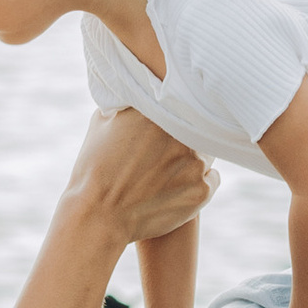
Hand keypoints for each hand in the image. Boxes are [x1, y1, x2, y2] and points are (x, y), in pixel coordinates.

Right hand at [67, 108, 215, 251]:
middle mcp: (182, 134)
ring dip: (194, 158)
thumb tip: (136, 91)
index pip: (182, 103)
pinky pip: (212, 178)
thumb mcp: (102, 122)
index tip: (171, 120)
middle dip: (188, 135)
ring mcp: (195, 163)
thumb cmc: (94, 170)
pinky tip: (180, 187)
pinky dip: (200, 182)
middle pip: (198, 127)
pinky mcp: (201, 190)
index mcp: (159, 112)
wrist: (98, 216)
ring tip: (171, 170)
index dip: (178, 112)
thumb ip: (126, 103)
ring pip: (207, 153)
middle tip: (171, 148)